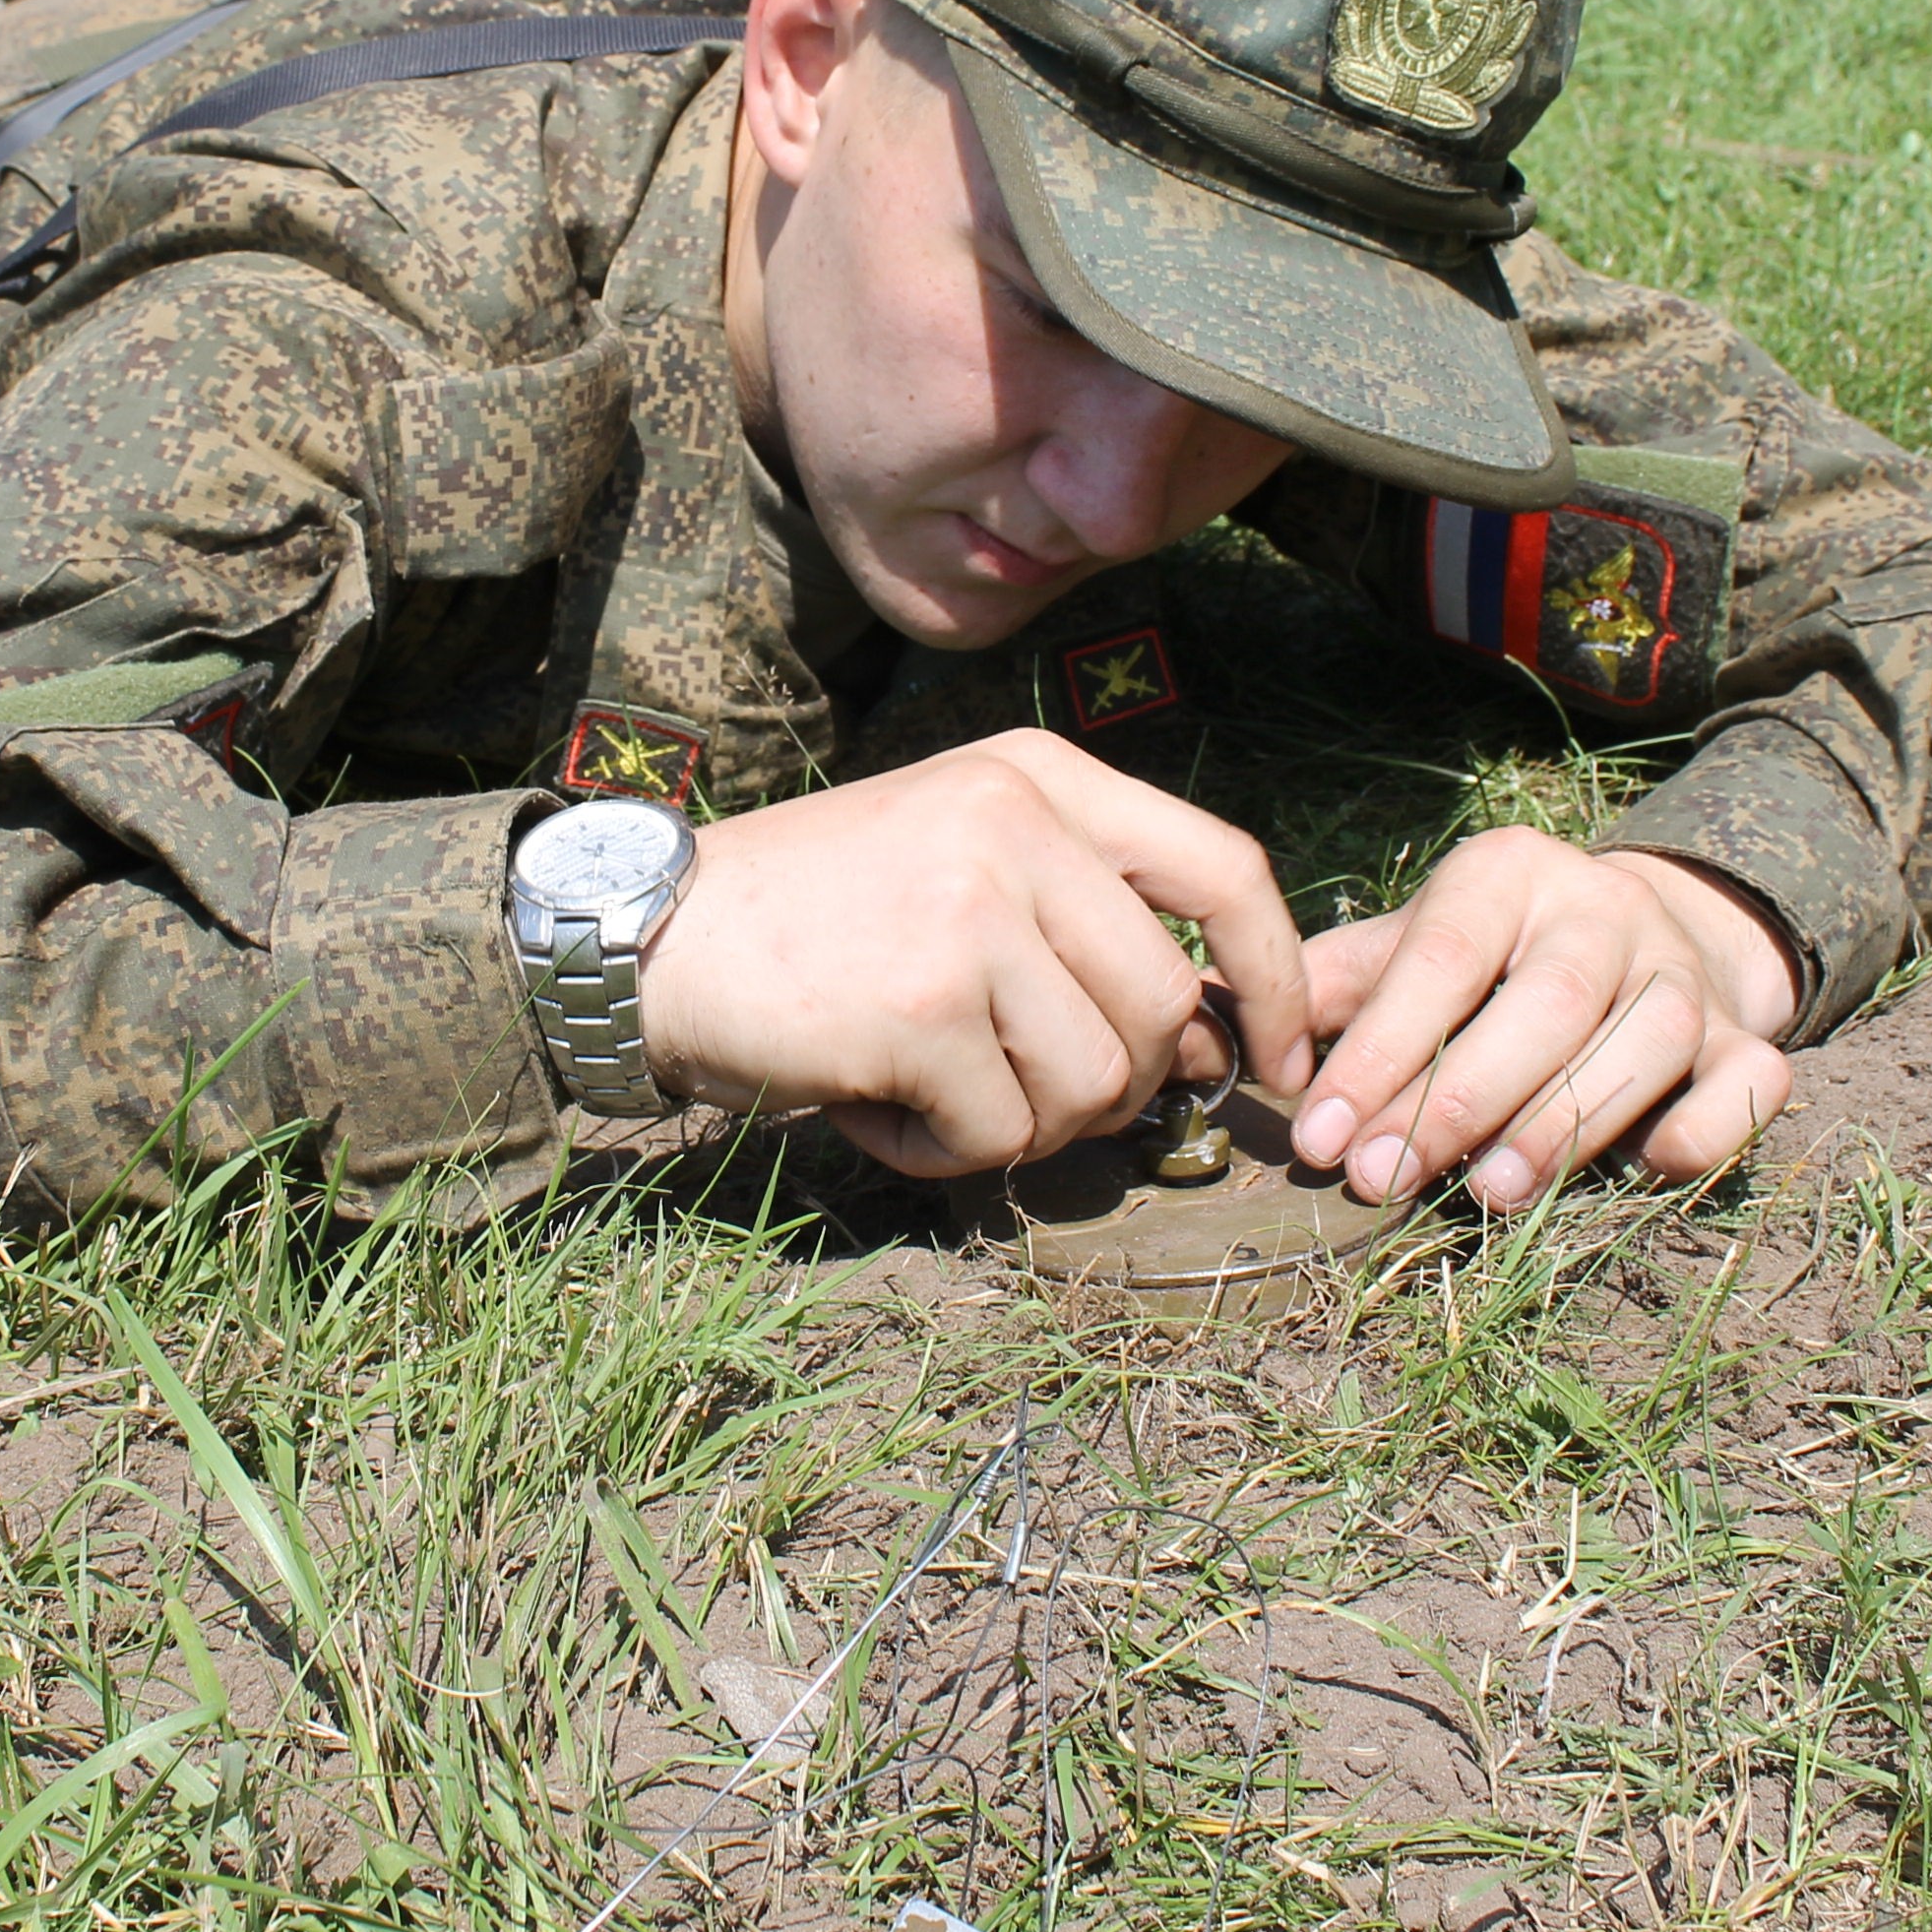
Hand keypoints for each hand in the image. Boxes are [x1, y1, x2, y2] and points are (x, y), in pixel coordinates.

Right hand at [634, 730, 1309, 1178]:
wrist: (652, 935)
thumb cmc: (817, 914)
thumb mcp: (959, 853)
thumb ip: (1081, 913)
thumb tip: (1210, 1044)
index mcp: (1039, 776)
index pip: (1224, 869)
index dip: (1277, 979)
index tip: (1279, 1062)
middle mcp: (1016, 825)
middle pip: (1163, 1007)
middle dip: (1113, 1084)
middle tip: (1018, 1091)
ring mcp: (969, 911)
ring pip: (1098, 1083)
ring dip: (1024, 1123)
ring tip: (931, 1092)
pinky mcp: (921, 1006)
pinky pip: (1003, 1134)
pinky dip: (947, 1154)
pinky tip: (877, 1110)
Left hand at [1252, 829, 1798, 1211]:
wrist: (1641, 935)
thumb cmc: (1491, 960)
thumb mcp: (1410, 947)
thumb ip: (1330, 983)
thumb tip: (1213, 1005)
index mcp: (1510, 872)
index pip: (1441, 956)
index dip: (1379, 1049)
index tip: (1318, 1134)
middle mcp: (1607, 908)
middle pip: (1544, 1002)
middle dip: (1458, 1098)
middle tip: (1384, 1178)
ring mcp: (1686, 971)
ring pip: (1646, 1040)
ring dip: (1567, 1122)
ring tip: (1490, 1192)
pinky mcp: (1750, 1035)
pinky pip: (1748, 1080)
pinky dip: (1707, 1127)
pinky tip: (1646, 1170)